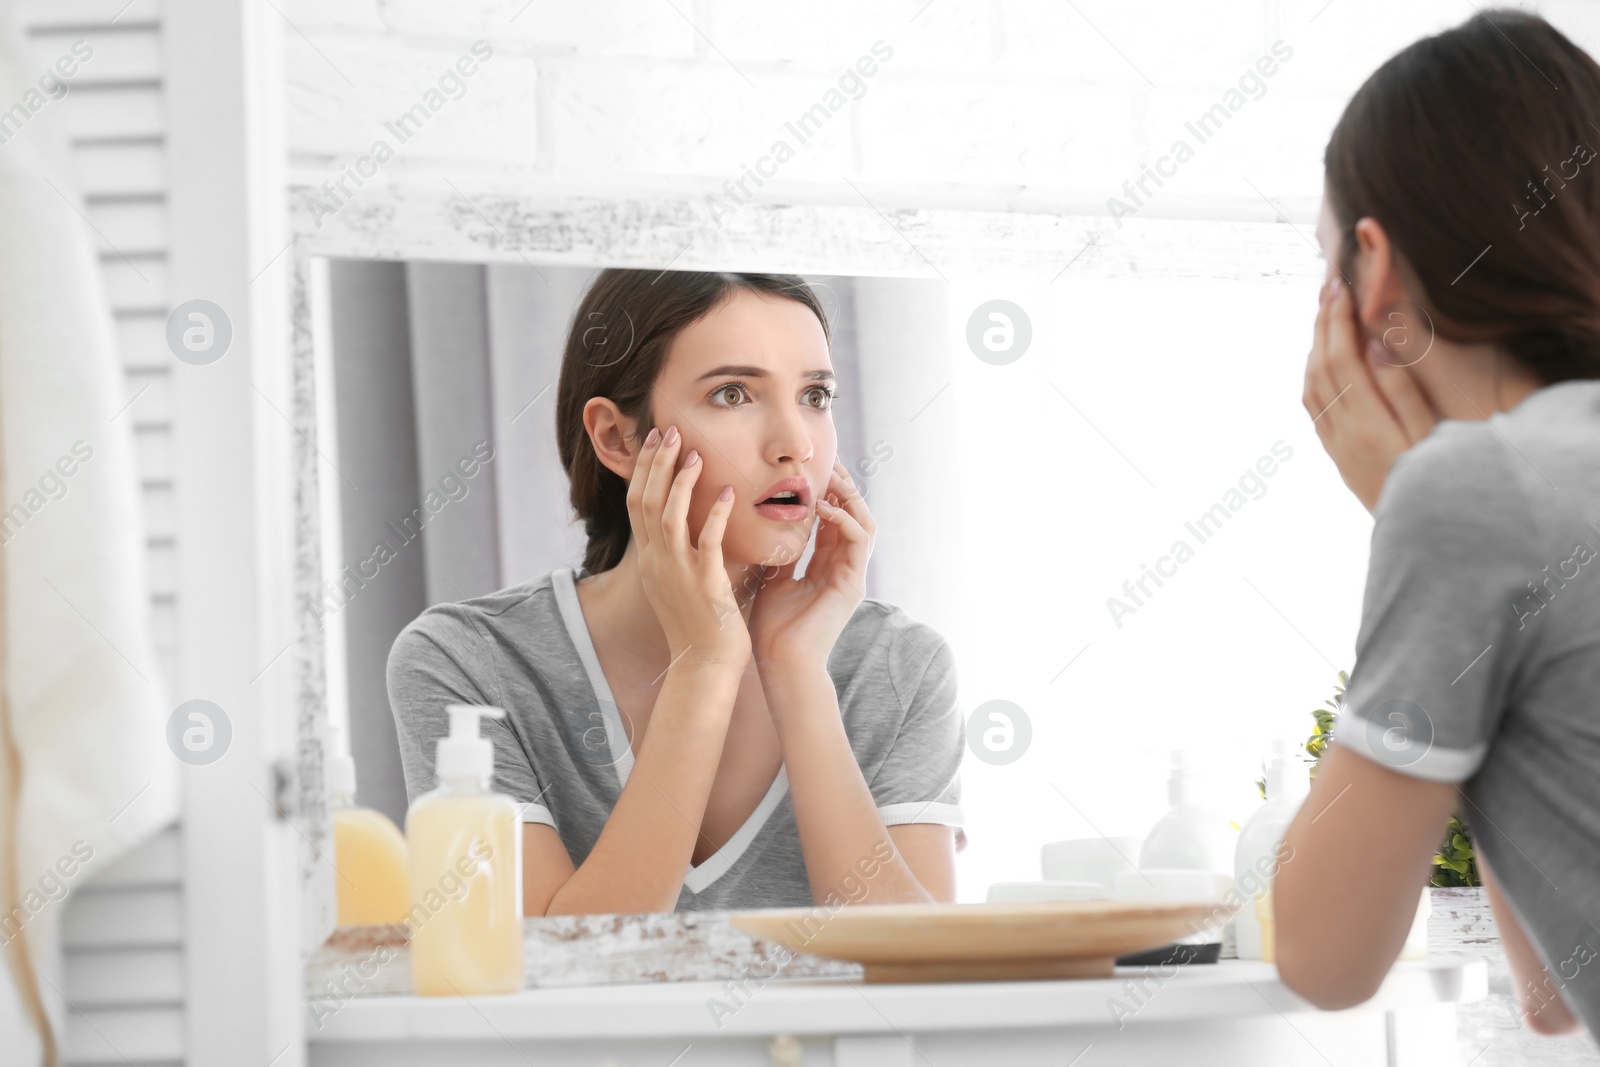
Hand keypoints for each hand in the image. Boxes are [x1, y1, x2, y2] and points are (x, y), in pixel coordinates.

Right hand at [625, 425, 748, 669]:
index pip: (637, 505)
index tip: (656, 441)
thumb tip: (692, 521)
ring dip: (680, 482)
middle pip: (645, 503)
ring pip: (667, 517)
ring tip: (695, 454)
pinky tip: (727, 493)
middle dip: (656, 464)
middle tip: (669, 431)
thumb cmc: (700, 627)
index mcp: (650, 561)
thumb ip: (681, 552)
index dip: (645, 470)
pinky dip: (714, 514)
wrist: (705, 667)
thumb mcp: (679, 584)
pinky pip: (706, 542)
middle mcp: (657, 563)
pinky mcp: (704, 585)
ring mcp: (677, 574)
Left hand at [748, 458, 874, 667]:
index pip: (831, 519)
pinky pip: (859, 540)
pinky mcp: (854, 583)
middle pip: (853, 515)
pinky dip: (843, 519)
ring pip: (863, 522)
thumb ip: (779, 553)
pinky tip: (822, 507)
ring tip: (830, 477)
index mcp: (824, 566)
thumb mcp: (771, 579)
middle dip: (841, 487)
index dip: (822, 493)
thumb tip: (766, 524)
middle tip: (825, 462)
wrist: (781, 664)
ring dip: (849, 497)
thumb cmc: (771, 629)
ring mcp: (852, 575)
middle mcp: (843, 567)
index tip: (806, 469)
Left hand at [1302, 276, 1437, 512]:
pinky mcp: (1336, 456)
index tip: (1339, 287)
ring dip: (1314, 346)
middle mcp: (1343, 431)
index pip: (1342, 358)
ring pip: (1311, 385)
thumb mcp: (1430, 433)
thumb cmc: (1436, 481)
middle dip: (1322, 323)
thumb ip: (1402, 389)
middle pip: (1321, 366)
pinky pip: (1313, 408)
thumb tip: (1376, 345)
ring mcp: (1335, 445)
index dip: (1337, 320)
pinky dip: (1312, 375)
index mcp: (1367, 421)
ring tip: (1323, 313)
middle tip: (1327, 286)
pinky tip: (1320, 361)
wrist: (1421, 536)